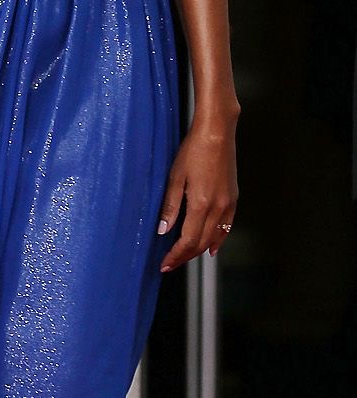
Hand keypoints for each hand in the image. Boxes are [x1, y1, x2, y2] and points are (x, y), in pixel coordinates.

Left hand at [157, 114, 237, 271]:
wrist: (217, 133)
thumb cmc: (193, 151)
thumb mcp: (174, 178)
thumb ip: (170, 207)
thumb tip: (163, 231)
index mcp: (201, 204)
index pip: (188, 241)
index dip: (176, 255)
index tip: (164, 264)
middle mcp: (218, 208)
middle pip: (202, 243)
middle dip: (185, 256)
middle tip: (171, 263)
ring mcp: (228, 204)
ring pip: (214, 238)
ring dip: (199, 251)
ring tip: (185, 257)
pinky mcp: (234, 198)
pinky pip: (226, 227)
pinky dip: (218, 240)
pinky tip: (211, 247)